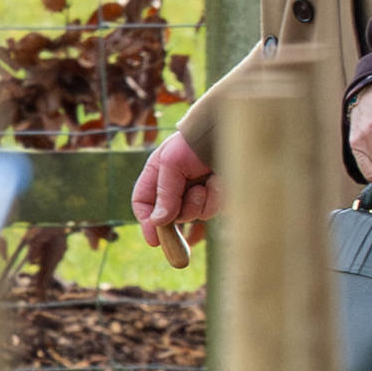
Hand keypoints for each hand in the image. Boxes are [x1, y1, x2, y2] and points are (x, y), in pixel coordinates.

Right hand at [131, 131, 219, 248]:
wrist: (228, 131)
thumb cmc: (194, 142)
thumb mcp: (171, 162)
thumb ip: (164, 193)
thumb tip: (157, 222)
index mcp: (157, 174)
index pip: (143, 202)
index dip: (146, 221)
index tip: (154, 239)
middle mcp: (175, 185)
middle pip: (168, 216)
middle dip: (178, 213)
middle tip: (190, 199)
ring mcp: (196, 192)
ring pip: (192, 215)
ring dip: (197, 203)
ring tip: (204, 184)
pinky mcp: (215, 196)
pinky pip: (211, 210)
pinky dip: (214, 198)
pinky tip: (217, 182)